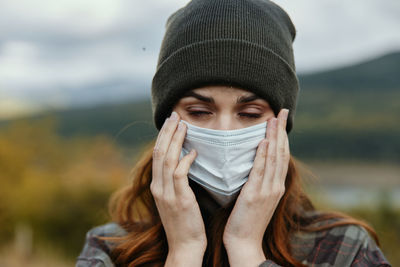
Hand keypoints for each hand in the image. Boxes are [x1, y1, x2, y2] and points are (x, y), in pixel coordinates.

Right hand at [151, 111, 205, 266]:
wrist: (185, 246)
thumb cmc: (185, 222)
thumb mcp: (175, 198)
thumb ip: (177, 180)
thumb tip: (186, 159)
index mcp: (157, 185)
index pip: (158, 154)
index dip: (164, 136)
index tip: (172, 122)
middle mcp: (159, 187)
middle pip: (160, 152)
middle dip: (167, 132)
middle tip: (175, 115)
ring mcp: (167, 194)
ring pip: (168, 159)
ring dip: (175, 140)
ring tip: (183, 125)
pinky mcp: (180, 200)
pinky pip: (180, 175)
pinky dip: (186, 160)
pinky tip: (194, 151)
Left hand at [223, 109, 289, 266]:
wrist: (244, 242)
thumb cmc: (246, 220)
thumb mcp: (256, 198)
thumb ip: (258, 181)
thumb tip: (254, 165)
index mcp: (275, 186)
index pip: (280, 156)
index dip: (281, 137)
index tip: (280, 121)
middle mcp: (275, 186)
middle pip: (281, 153)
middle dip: (281, 131)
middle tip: (281, 111)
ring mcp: (268, 190)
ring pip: (273, 158)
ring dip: (274, 137)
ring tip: (274, 119)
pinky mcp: (256, 195)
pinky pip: (261, 170)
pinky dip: (264, 155)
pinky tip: (264, 141)